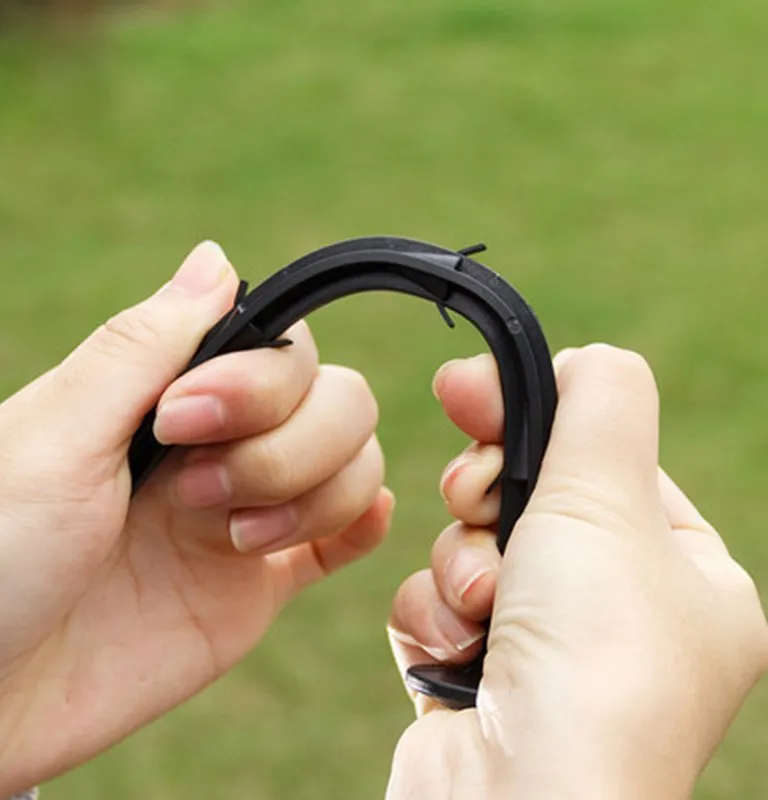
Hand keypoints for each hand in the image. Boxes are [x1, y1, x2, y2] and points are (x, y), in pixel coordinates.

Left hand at [0, 242, 392, 797]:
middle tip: (193, 492)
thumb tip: (219, 257)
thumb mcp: (54, 434)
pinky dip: (362, 522)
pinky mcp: (259, 586)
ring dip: (315, 494)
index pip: (284, 349)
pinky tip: (357, 524)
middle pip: (338, 402)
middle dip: (286, 447)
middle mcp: (222, 445)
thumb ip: (142, 345)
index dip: (260, 384)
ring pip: (354, 465)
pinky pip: (342, 541)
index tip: (178, 423)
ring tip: (234, 538)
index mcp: (172, 397)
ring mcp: (246, 513)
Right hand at [387, 346, 767, 798]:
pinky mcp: (478, 672)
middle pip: (531, 498)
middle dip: (491, 493)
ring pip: (471, 545)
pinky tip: (459, 650)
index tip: (468, 384)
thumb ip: (602, 403)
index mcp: (685, 577)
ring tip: (485, 602)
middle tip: (475, 491)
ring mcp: (547, 649)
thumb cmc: (591, 658)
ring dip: (463, 562)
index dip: (538, 418)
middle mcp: (621, 616)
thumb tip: (587, 360)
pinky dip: (437, 615)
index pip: (605, 462)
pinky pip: (437, 600)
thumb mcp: (608, 499)